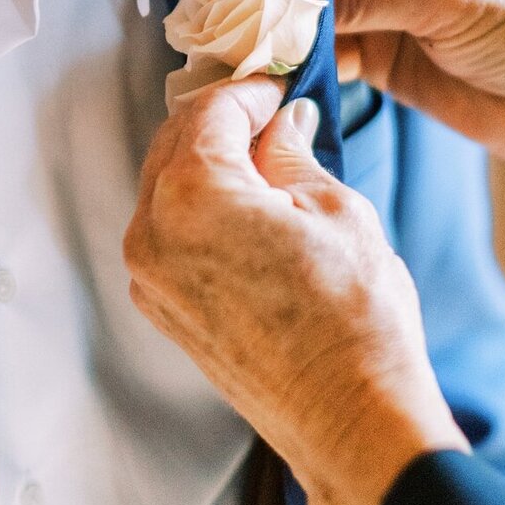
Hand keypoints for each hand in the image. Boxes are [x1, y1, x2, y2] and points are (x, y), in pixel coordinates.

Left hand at [125, 79, 466, 504]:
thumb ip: (292, 153)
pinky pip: (171, 235)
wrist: (350, 418)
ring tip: (268, 161)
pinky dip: (202, 210)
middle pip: (177, 143)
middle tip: (274, 115)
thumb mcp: (335, 208)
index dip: (252, 90)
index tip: (281, 86)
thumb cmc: (353, 318)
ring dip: (210, 164)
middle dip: (223, 122)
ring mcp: (151, 277)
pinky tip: (252, 210)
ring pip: (168, 188)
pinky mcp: (163, 309)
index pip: (212, 109)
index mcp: (192, 193)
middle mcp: (153, 232)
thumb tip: (281, 125)